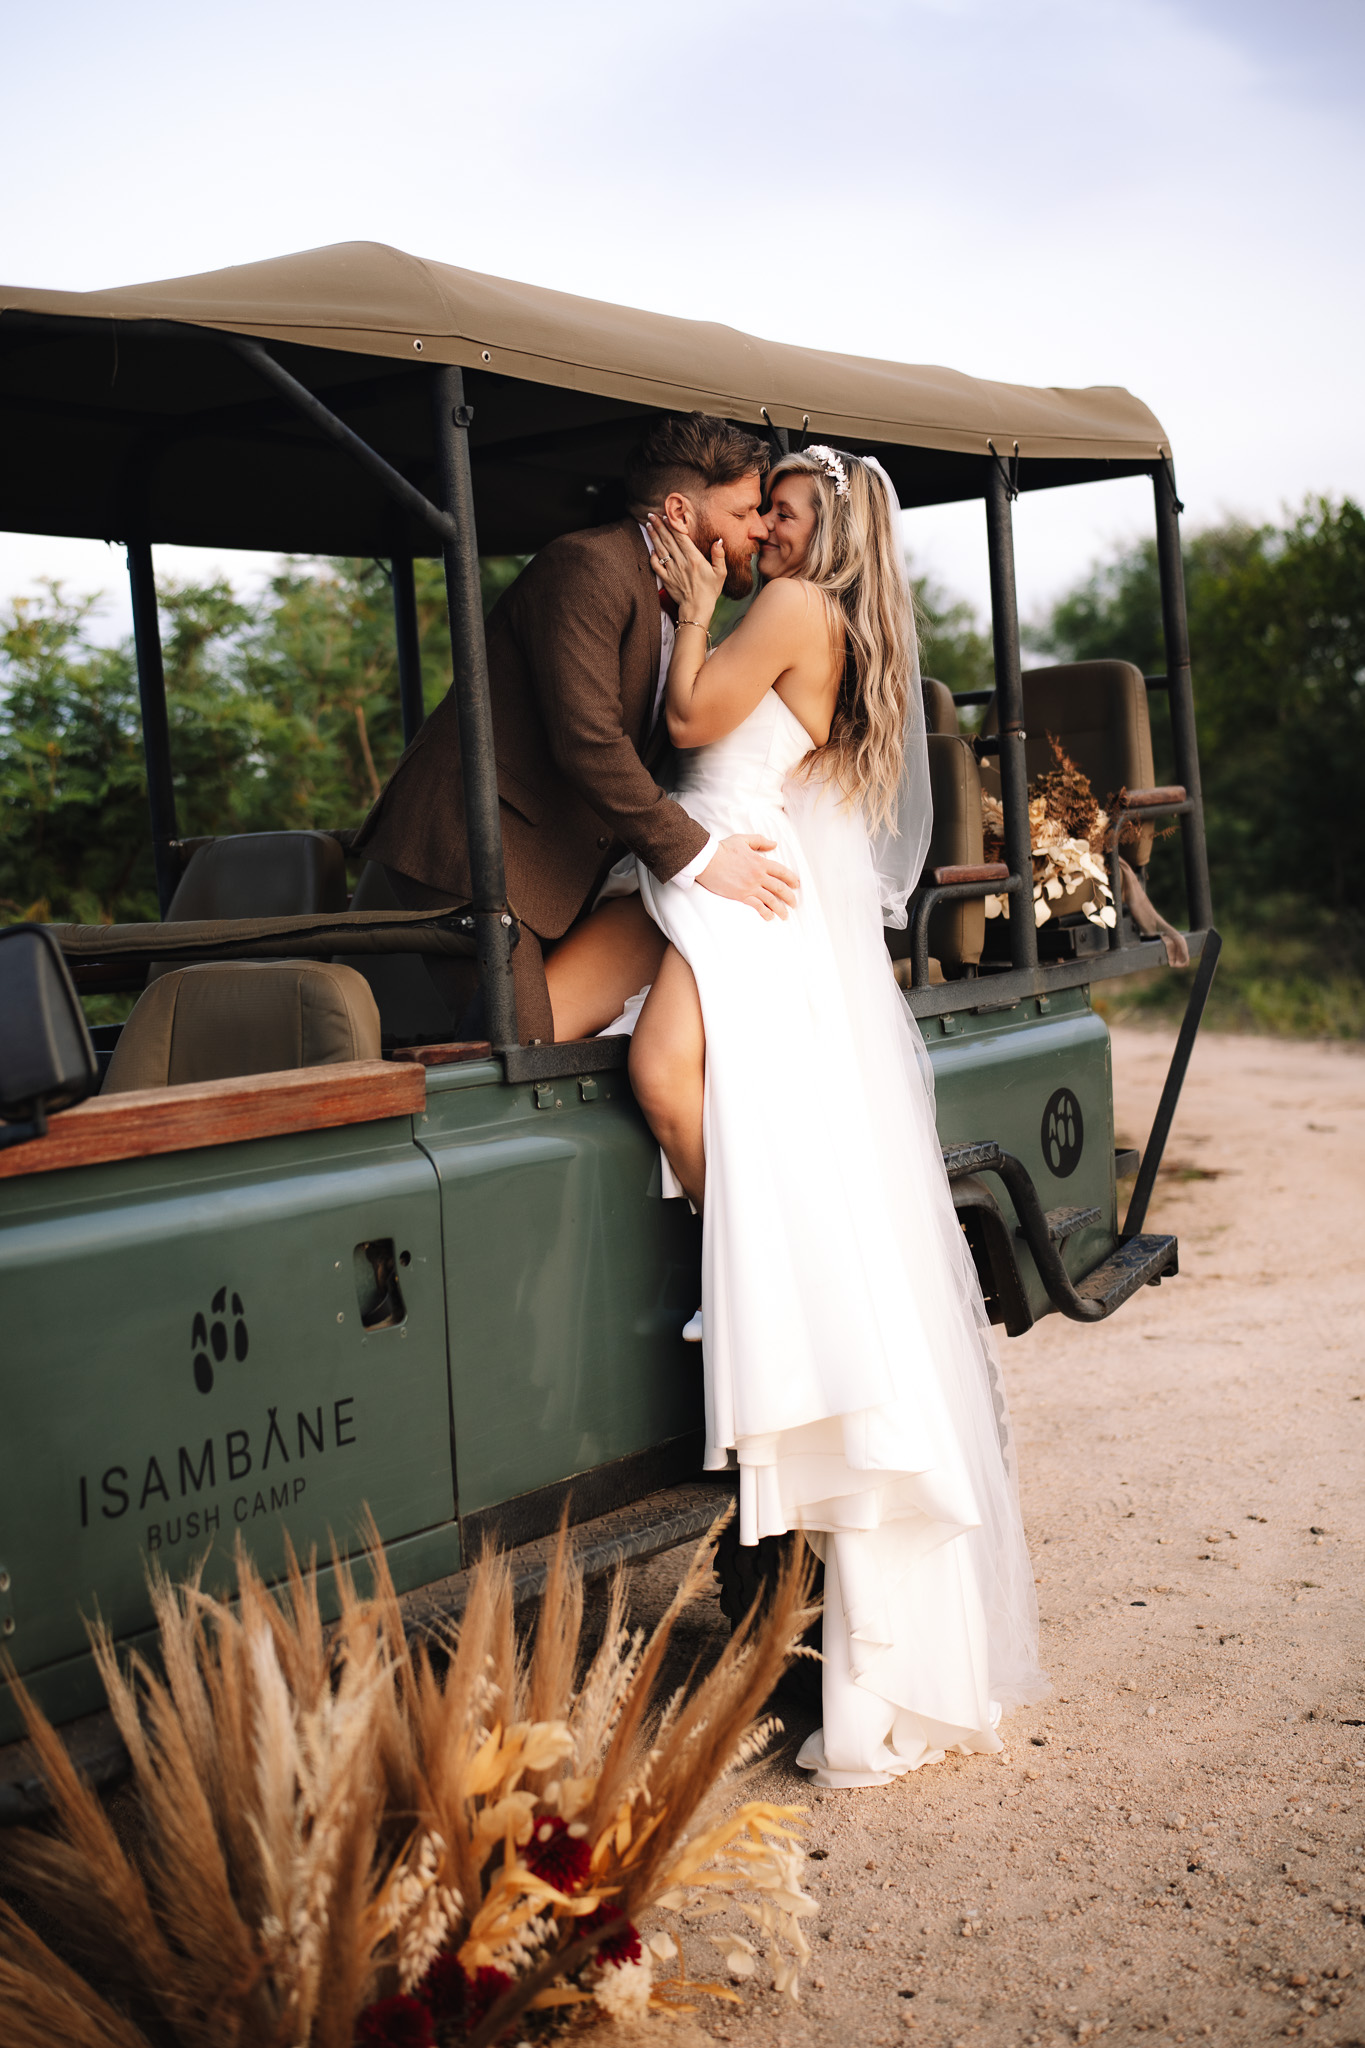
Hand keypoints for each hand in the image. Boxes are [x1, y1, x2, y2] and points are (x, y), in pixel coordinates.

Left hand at [647, 512, 724, 630]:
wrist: (697, 610)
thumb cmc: (710, 592)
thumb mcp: (720, 573)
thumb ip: (719, 555)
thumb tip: (719, 540)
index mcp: (694, 558)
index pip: (680, 537)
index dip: (672, 525)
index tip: (666, 514)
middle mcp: (681, 562)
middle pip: (668, 540)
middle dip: (659, 526)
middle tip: (652, 514)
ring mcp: (672, 571)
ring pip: (661, 550)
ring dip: (654, 536)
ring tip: (649, 524)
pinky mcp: (666, 579)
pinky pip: (656, 566)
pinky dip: (652, 556)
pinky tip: (651, 549)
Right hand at [697, 834, 799, 919]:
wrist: (707, 860)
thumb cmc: (723, 849)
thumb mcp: (743, 839)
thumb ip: (760, 841)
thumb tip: (774, 844)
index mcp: (761, 862)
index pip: (782, 872)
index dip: (792, 879)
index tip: (796, 885)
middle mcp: (758, 876)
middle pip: (780, 888)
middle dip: (790, 897)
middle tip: (794, 904)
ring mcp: (750, 887)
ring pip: (771, 900)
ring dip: (781, 909)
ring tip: (785, 916)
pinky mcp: (741, 896)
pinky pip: (757, 906)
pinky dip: (765, 912)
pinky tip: (770, 917)